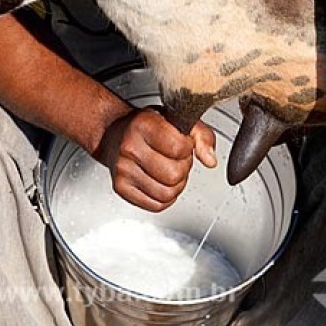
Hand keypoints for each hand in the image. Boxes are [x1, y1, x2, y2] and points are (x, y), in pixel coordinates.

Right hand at [96, 108, 216, 211]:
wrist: (115, 134)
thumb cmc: (148, 127)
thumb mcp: (177, 120)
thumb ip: (202, 136)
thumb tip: (210, 160)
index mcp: (143, 125)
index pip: (180, 148)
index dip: (187, 148)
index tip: (180, 143)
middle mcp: (129, 147)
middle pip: (174, 175)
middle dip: (182, 168)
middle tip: (174, 158)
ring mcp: (123, 170)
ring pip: (167, 194)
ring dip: (175, 185)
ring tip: (168, 169)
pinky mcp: (120, 188)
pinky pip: (156, 205)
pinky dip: (164, 197)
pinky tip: (159, 181)